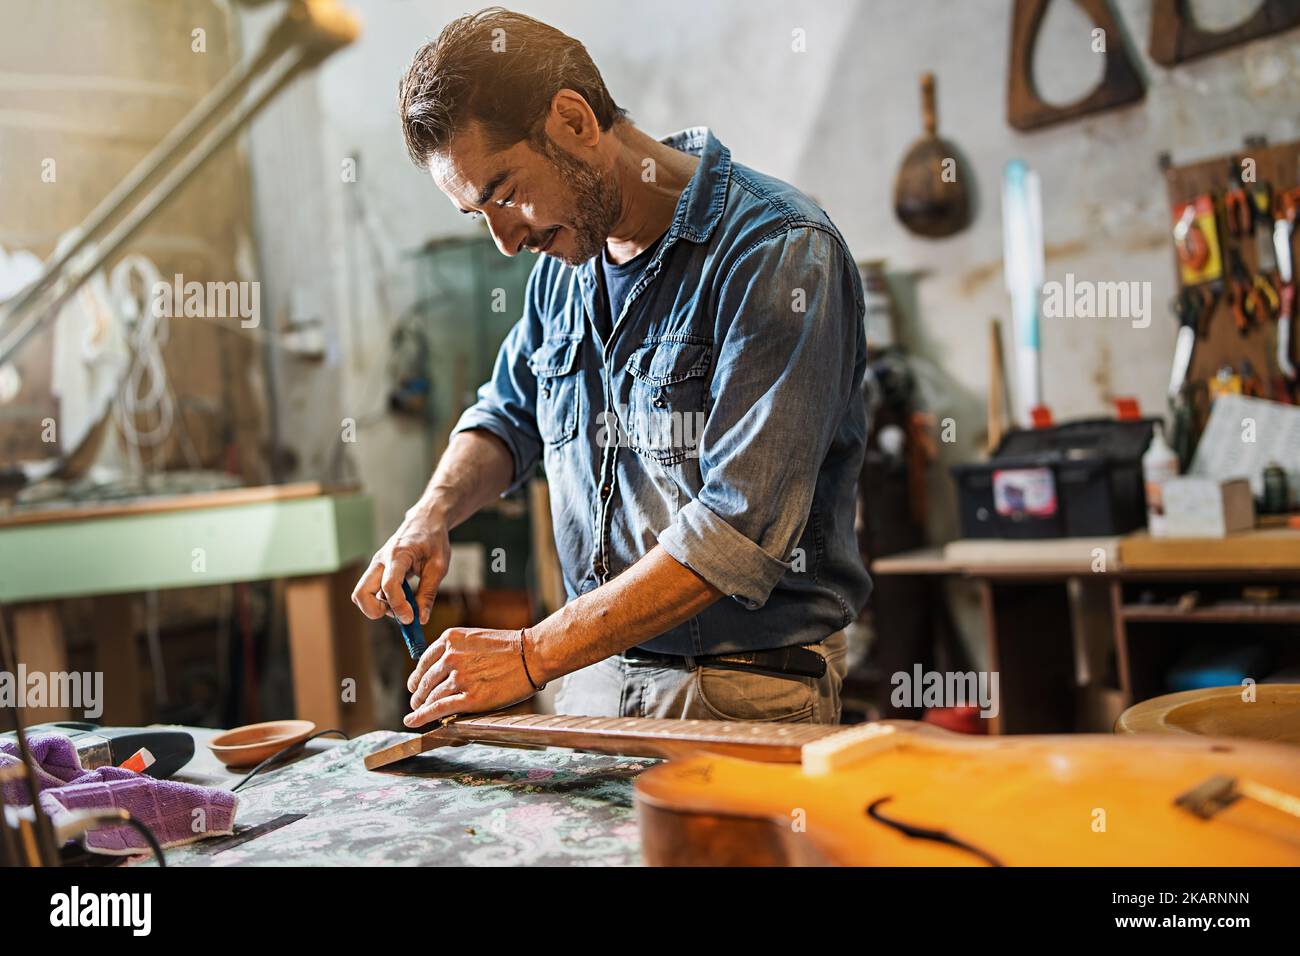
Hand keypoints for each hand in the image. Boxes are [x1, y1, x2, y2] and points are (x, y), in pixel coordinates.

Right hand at [351, 509, 450, 625]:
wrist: (425, 521)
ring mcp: (375, 566)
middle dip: (375, 611)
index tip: (411, 618)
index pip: (388, 584)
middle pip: (360, 594)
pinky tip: (402, 598)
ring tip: (405, 604)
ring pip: (362, 595)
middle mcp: (380, 561)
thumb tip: (421, 619)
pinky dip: (383, 602)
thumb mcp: (439, 566)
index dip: (397, 605)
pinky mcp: (376, 571)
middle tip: (399, 613)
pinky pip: (370, 592)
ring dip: (380, 607)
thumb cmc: (433, 540)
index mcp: (398, 555)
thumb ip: (428, 593)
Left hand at [404, 627, 537, 726]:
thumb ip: (456, 651)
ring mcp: (459, 678)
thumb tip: (441, 672)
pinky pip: (438, 709)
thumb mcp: (475, 639)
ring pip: (431, 697)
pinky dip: (422, 717)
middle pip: (424, 681)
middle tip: (416, 702)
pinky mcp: (469, 698)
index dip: (417, 677)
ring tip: (420, 712)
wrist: (533, 654)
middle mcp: (450, 657)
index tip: (414, 686)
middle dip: (418, 694)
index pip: (423, 662)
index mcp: (450, 639)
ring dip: (423, 707)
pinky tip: (412, 721)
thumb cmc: (509, 648)